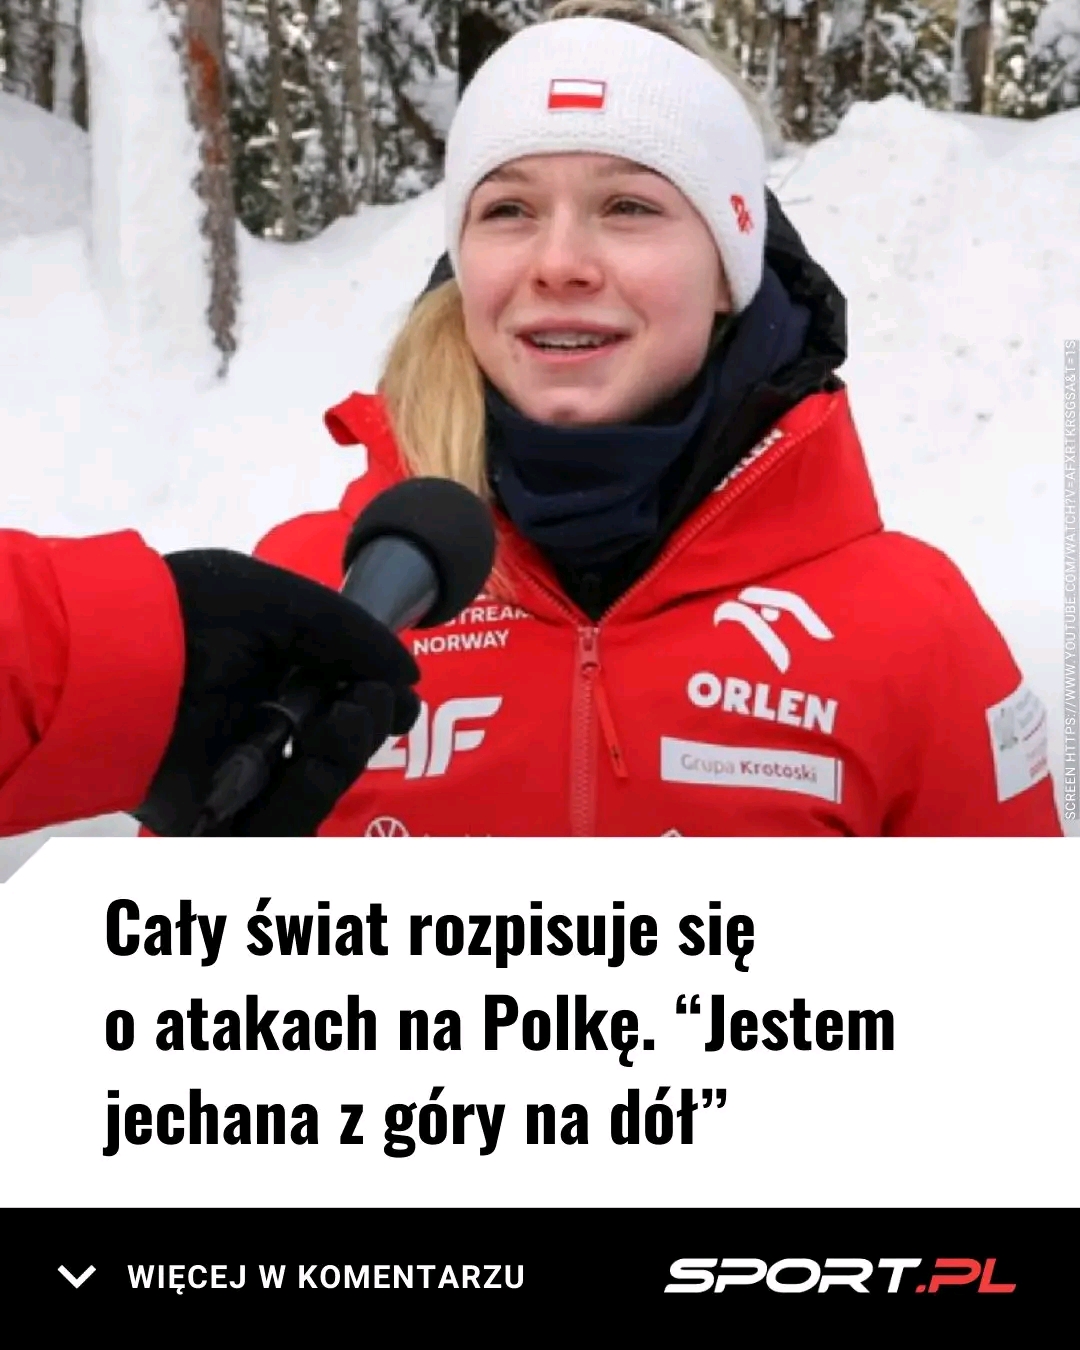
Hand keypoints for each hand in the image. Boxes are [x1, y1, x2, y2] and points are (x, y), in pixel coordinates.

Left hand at [134, 550, 418, 835]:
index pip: (346, 706)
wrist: (115, 656)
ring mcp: (237, 777)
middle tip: (355, 710)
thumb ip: (352, 634)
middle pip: (337, 756)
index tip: (394, 697)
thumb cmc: (194, 614)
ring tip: (328, 731)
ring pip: (312, 798)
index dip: (378, 706)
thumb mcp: (281, 602)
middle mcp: (259, 730)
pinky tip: (300, 770)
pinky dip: (294, 812)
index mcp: (274, 680)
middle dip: (362, 734)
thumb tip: (408, 678)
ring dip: (336, 768)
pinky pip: (270, 836)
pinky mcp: (213, 819)